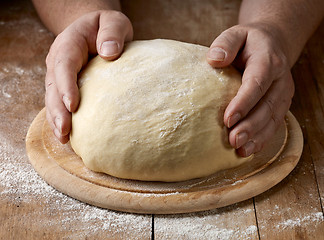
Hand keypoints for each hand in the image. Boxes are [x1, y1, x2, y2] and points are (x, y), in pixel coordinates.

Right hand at [45, 10, 132, 142]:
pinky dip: (61, 118)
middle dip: (58, 110)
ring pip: (52, 98)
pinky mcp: (65, 85)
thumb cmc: (106, 27)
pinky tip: (67, 136)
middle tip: (65, 131)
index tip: (73, 105)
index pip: (64, 65)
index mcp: (69, 43)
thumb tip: (109, 53)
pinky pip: (59, 102)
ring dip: (56, 119)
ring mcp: (59, 74)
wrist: (95, 29)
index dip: (66, 85)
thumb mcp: (114, 21)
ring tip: (64, 139)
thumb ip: (112, 32)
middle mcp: (59, 60)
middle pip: (53, 86)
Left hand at [207, 23, 293, 156]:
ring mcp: (283, 93)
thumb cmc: (248, 42)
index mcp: (268, 61)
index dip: (244, 102)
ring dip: (257, 137)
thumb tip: (214, 60)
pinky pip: (274, 124)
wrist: (272, 44)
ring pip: (273, 119)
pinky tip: (249, 150)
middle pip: (267, 106)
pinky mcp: (281, 104)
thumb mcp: (236, 33)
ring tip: (240, 151)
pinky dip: (262, 138)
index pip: (257, 83)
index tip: (227, 119)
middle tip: (233, 141)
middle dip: (250, 126)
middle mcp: (280, 79)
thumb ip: (225, 44)